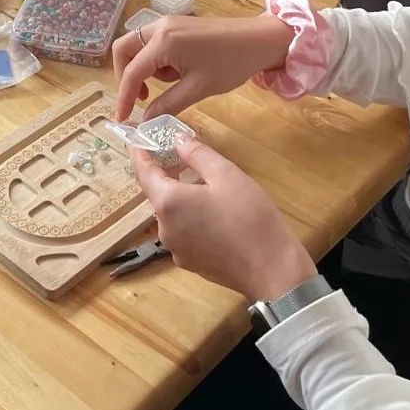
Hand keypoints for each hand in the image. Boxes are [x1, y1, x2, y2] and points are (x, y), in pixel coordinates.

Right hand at [113, 15, 293, 121]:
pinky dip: (154, 60)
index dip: (124, 97)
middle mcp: (159, 26)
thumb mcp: (198, 88)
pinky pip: (151, 43)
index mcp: (163, 41)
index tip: (122, 118)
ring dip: (144, 68)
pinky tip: (177, 72)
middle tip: (140, 98)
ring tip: (171, 83)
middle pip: (123, 50)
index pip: (132, 72)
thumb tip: (145, 120)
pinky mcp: (175, 25)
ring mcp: (166, 23)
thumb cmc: (232, 63)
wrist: (261, 40)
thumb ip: (167, 104)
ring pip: (136, 46)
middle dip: (125, 76)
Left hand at [132, 139, 315, 301]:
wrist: (271, 269)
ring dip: (179, 197)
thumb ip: (197, 154)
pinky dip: (188, 218)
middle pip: (156, 194)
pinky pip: (182, 232)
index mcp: (168, 202)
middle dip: (164, 174)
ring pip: (170, 214)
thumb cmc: (250, 217)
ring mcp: (174, 248)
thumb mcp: (227, 175)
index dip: (139, 154)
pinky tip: (210, 214)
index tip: (137, 139)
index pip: (143, 172)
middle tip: (177, 156)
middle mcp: (163, 227)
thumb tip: (177, 140)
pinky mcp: (188, 262)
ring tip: (200, 184)